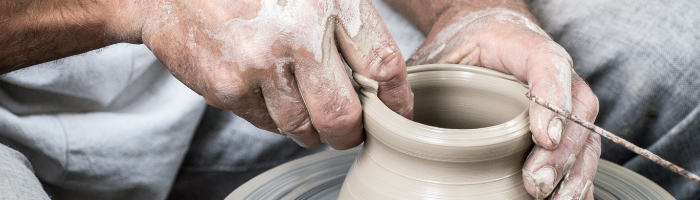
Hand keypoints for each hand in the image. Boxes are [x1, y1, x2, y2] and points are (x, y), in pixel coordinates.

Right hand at [137, 0, 412, 148]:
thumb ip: (346, 21)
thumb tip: (380, 75)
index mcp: (330, 1)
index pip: (383, 64)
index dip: (397, 98)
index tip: (397, 112)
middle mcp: (299, 34)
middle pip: (344, 114)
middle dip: (351, 133)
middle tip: (350, 132)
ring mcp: (260, 64)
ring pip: (303, 128)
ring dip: (311, 129)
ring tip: (307, 112)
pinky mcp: (227, 87)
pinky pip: (266, 124)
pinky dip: (274, 118)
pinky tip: (269, 94)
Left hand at [406, 6, 599, 199]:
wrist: (486, 32)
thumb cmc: (463, 44)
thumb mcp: (440, 52)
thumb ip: (423, 78)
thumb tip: (396, 119)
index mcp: (523, 45)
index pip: (548, 64)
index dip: (551, 99)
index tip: (541, 136)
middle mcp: (554, 71)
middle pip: (576, 107)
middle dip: (561, 151)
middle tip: (536, 182)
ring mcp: (565, 97)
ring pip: (586, 133)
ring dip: (574, 170)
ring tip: (556, 199)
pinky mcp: (564, 122)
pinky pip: (582, 149)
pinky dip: (579, 177)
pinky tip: (570, 198)